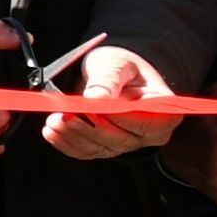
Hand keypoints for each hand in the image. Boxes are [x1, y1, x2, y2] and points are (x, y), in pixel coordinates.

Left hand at [43, 44, 180, 161]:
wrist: (111, 72)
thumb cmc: (121, 65)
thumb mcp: (116, 63)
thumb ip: (108, 79)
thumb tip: (96, 98)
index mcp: (164, 110)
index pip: (146, 122)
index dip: (119, 118)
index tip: (92, 109)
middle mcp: (150, 133)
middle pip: (120, 140)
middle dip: (89, 128)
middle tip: (65, 115)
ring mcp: (129, 144)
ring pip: (100, 148)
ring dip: (73, 136)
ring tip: (53, 120)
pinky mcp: (107, 148)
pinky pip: (87, 152)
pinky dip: (67, 144)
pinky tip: (52, 132)